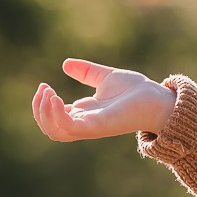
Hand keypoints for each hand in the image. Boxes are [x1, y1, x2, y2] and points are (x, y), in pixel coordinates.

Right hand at [32, 59, 173, 140]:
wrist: (158, 99)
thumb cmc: (137, 91)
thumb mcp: (105, 77)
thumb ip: (86, 72)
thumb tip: (65, 64)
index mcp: (85, 114)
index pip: (53, 118)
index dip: (43, 103)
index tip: (44, 85)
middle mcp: (85, 123)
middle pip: (50, 128)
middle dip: (38, 109)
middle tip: (44, 89)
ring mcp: (91, 126)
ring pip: (55, 131)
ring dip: (44, 112)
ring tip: (48, 93)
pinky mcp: (98, 126)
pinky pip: (69, 128)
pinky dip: (57, 114)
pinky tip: (57, 98)